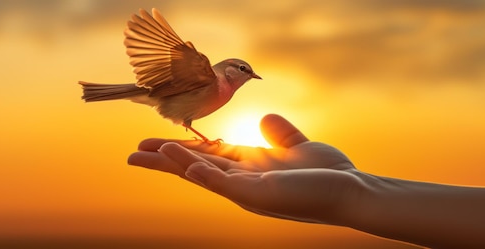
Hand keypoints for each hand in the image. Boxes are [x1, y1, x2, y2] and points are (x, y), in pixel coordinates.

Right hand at [128, 114, 363, 223]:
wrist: (351, 191)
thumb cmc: (327, 174)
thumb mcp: (298, 146)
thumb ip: (280, 133)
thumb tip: (265, 118)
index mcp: (251, 168)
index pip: (209, 156)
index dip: (184, 148)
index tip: (158, 141)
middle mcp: (245, 181)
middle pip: (197, 168)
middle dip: (166, 160)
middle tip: (132, 154)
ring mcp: (250, 191)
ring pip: (204, 175)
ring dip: (176, 163)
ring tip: (147, 152)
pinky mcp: (261, 195)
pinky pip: (226, 184)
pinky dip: (205, 175)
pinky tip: (185, 166)